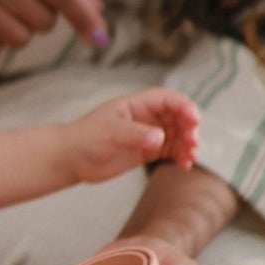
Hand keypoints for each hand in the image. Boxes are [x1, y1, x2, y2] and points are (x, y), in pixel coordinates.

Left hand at [65, 89, 200, 182]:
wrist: (71, 159)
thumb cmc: (86, 138)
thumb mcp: (110, 132)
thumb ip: (135, 134)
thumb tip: (160, 137)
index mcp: (136, 105)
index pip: (166, 99)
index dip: (183, 106)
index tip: (194, 119)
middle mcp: (144, 117)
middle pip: (176, 116)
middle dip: (188, 127)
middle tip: (192, 142)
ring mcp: (146, 134)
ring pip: (176, 135)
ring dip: (187, 144)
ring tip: (189, 157)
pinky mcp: (145, 151)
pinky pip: (170, 150)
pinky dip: (180, 156)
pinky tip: (184, 165)